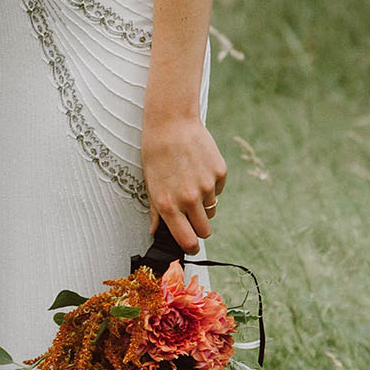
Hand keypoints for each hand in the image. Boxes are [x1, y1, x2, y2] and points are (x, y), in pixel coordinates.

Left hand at [142, 113, 226, 254]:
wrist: (171, 122)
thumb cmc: (155, 153)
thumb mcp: (150, 184)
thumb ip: (156, 212)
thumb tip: (155, 232)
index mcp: (169, 205)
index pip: (188, 241)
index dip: (190, 246)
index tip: (190, 244)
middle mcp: (189, 199)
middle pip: (205, 231)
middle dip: (199, 227)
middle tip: (191, 215)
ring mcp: (207, 186)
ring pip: (211, 209)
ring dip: (203, 203)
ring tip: (189, 181)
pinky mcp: (219, 172)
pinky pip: (218, 189)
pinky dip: (211, 184)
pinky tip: (197, 167)